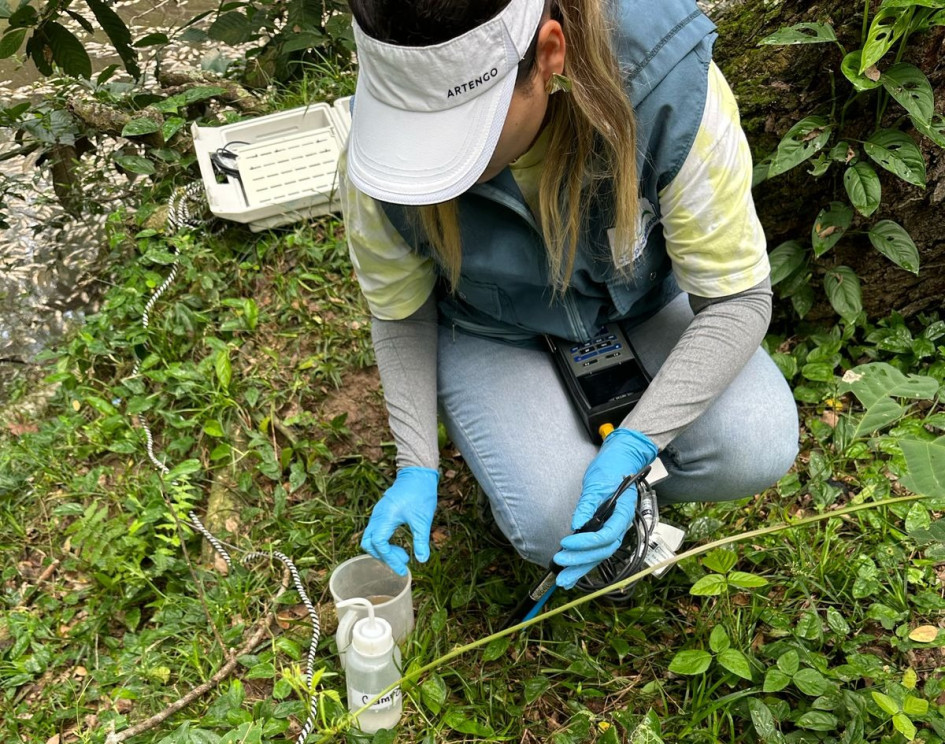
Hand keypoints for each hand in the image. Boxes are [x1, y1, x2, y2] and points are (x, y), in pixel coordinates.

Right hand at [361, 467, 439, 575]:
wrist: (418, 473)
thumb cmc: (420, 493)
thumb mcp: (423, 519)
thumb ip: (421, 541)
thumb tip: (422, 560)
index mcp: (385, 517)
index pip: (379, 544)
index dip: (390, 559)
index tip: (403, 567)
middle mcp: (377, 516)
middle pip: (368, 543)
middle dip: (383, 556)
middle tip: (402, 560)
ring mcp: (378, 513)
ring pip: (371, 538)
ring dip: (383, 550)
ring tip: (402, 553)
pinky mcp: (382, 512)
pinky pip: (376, 531)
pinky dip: (383, 542)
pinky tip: (398, 544)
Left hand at [554, 429, 657, 588]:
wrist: (620, 461)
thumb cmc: (610, 469)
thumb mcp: (596, 484)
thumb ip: (587, 505)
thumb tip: (577, 525)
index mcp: (622, 514)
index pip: (606, 536)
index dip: (586, 543)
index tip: (566, 542)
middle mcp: (620, 526)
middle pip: (602, 551)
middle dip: (581, 562)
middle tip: (560, 566)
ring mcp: (613, 529)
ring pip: (599, 554)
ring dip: (580, 567)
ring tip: (563, 579)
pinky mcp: (604, 529)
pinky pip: (595, 549)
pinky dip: (583, 560)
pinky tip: (571, 570)